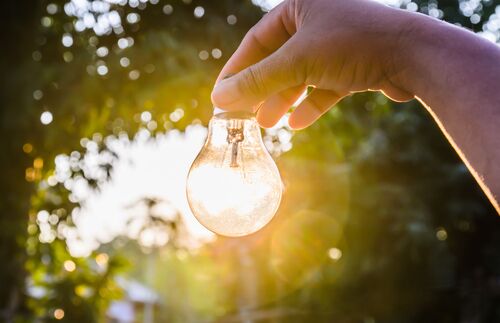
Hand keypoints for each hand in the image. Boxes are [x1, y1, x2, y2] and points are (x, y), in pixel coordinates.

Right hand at [211, 0, 415, 128]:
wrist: (414, 56)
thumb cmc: (353, 45)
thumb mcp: (297, 61)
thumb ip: (257, 80)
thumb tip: (219, 97)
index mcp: (299, 6)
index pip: (256, 41)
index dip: (237, 70)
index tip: (221, 95)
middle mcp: (316, 20)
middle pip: (277, 60)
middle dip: (261, 89)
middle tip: (244, 114)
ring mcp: (336, 43)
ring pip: (300, 75)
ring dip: (284, 99)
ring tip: (268, 123)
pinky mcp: (353, 64)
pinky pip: (324, 85)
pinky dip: (311, 103)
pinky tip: (297, 123)